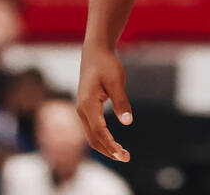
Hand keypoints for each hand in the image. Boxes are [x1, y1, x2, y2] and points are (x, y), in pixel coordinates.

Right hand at [76, 43, 132, 161]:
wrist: (95, 53)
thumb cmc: (107, 65)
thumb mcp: (117, 81)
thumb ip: (121, 102)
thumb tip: (128, 122)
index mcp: (88, 104)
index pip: (99, 132)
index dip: (111, 145)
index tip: (123, 155)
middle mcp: (81, 110)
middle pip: (93, 139)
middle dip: (109, 151)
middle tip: (126, 158)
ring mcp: (82, 110)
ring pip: (91, 136)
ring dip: (105, 147)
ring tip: (122, 154)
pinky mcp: (86, 109)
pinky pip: (92, 129)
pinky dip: (102, 139)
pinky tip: (113, 143)